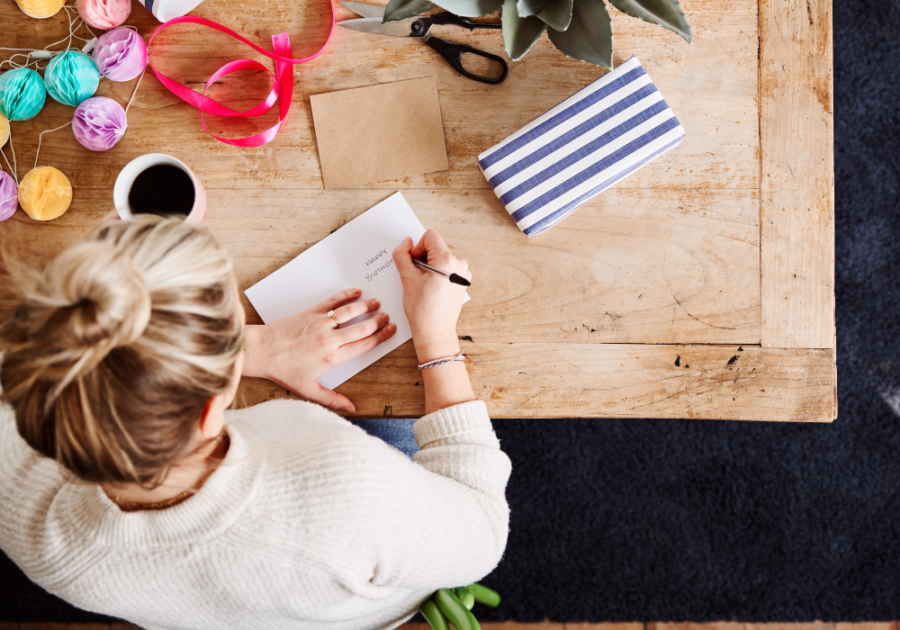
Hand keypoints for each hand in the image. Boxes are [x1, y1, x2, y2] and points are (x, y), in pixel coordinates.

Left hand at [242, 289, 396, 412]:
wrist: (260, 351)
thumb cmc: (282, 371)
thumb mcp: (307, 390)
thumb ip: (332, 399)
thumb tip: (352, 409)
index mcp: (332, 358)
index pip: (364, 345)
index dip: (381, 337)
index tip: (390, 330)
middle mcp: (329, 339)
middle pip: (362, 328)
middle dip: (378, 321)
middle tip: (387, 316)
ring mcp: (320, 324)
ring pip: (350, 312)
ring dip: (366, 306)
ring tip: (376, 303)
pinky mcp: (311, 312)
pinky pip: (333, 301)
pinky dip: (346, 295)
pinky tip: (356, 292)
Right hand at [393, 230, 470, 361]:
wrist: (435, 332)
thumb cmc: (422, 309)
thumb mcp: (406, 278)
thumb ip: (402, 254)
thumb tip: (407, 242)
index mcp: (447, 260)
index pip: (429, 236)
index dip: (417, 248)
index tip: (414, 265)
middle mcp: (460, 264)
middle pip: (436, 247)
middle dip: (424, 258)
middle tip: (418, 278)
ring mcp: (464, 273)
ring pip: (441, 258)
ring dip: (431, 266)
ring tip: (425, 285)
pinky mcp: (463, 281)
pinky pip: (448, 268)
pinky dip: (439, 274)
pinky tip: (433, 289)